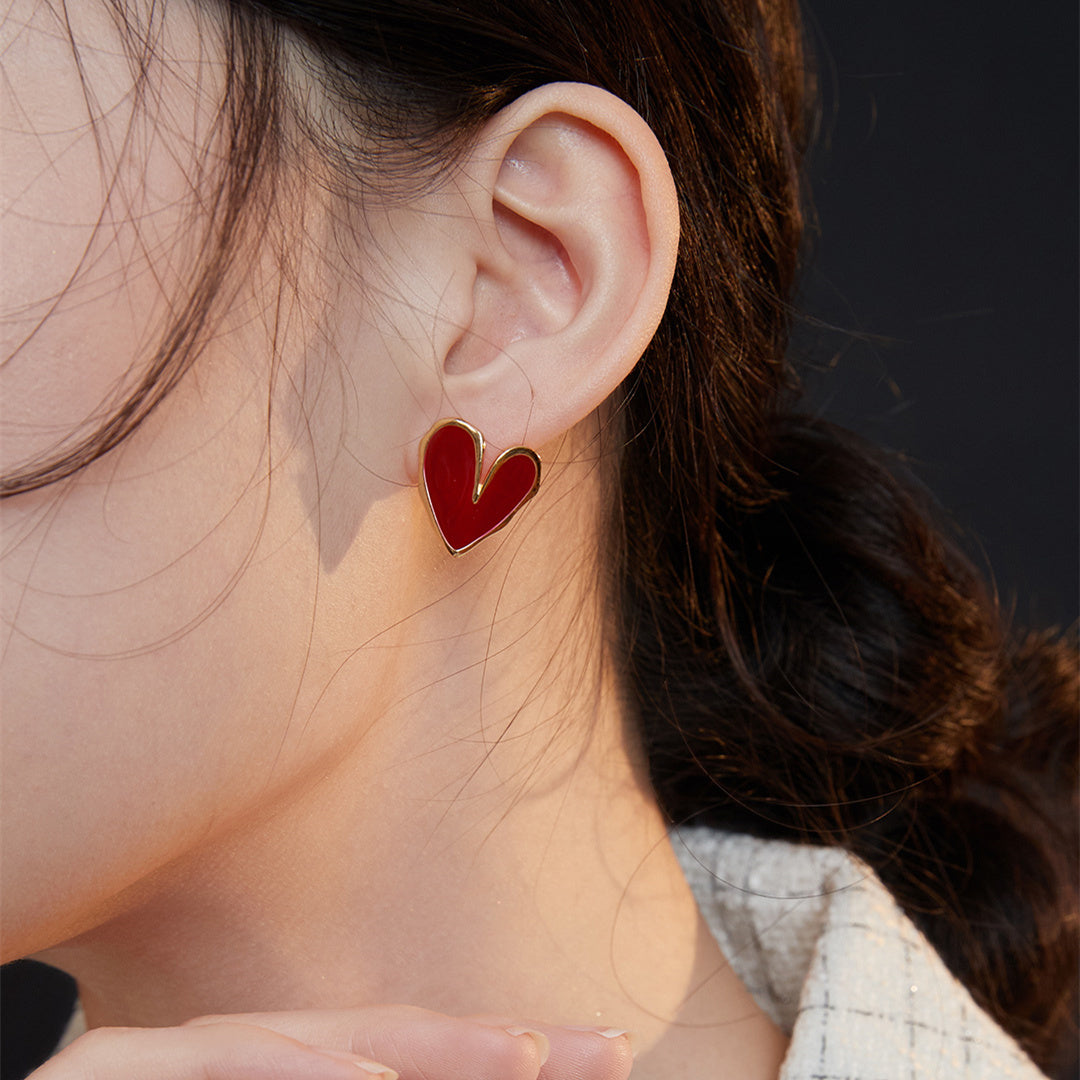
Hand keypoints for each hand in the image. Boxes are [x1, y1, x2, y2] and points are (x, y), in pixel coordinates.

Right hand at [31, 1004, 634, 1079]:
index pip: (405, 1068)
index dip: (503, 1061)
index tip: (609, 1059)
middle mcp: (241, 1067)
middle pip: (385, 1043)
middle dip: (497, 1045)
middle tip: (609, 1048)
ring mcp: (176, 1062)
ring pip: (311, 1043)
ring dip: (419, 1050)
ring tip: (520, 1059)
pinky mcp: (111, 1072)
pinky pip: (209, 1065)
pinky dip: (296, 1070)